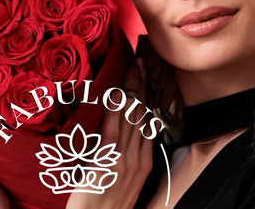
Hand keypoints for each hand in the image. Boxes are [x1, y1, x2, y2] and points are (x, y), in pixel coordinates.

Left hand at [67, 60, 153, 208]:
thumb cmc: (106, 208)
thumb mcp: (124, 184)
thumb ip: (123, 161)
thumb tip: (120, 141)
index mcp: (144, 163)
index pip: (148, 123)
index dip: (147, 98)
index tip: (146, 76)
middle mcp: (139, 159)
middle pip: (143, 115)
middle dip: (143, 86)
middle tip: (142, 60)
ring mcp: (125, 160)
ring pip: (132, 118)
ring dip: (132, 89)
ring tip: (134, 66)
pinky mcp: (107, 162)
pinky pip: (113, 130)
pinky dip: (116, 109)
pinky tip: (117, 92)